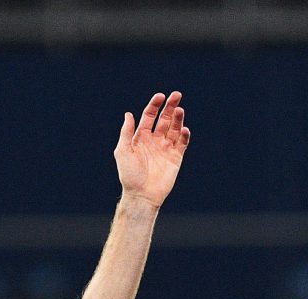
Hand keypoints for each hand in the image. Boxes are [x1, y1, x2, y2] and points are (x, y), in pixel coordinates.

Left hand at [114, 91, 190, 207]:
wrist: (142, 195)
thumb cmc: (129, 175)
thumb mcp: (123, 151)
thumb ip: (126, 133)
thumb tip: (128, 114)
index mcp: (141, 137)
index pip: (149, 116)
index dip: (155, 105)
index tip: (160, 96)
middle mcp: (155, 141)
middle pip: (164, 119)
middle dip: (170, 107)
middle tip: (177, 95)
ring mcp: (166, 149)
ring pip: (174, 129)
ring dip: (178, 119)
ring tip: (180, 110)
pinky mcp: (175, 158)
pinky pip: (182, 144)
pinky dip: (184, 135)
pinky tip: (184, 129)